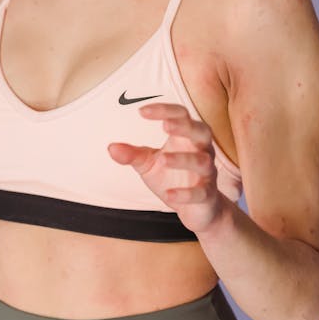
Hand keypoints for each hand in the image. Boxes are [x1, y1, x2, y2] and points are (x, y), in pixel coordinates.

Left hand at [107, 102, 223, 234]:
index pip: (180, 116)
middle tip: (166, 125)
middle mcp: (201, 151)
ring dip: (183, 159)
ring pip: (202, 161)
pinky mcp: (207, 195)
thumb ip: (132, 155)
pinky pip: (201, 192)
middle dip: (185, 127)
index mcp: (186, 138)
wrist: (197, 208)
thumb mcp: (148, 164)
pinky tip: (169, 194)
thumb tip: (111, 147)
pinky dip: (186, 193)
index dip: (164, 111)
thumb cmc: (173, 177)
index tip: (142, 112)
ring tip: (163, 159)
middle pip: (202, 131)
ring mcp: (207, 173)